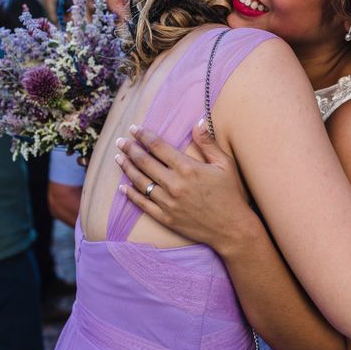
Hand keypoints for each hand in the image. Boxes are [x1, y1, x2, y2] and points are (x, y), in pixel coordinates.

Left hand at [114, 121, 258, 250]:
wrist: (232, 228)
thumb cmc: (231, 194)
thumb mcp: (225, 164)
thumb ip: (208, 142)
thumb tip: (199, 121)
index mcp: (188, 168)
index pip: (158, 147)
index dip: (144, 136)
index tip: (134, 129)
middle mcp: (174, 184)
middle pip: (144, 162)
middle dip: (130, 149)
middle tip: (120, 142)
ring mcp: (168, 202)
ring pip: (140, 182)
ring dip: (127, 168)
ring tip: (119, 158)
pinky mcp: (165, 218)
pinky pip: (143, 204)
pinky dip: (131, 195)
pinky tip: (123, 187)